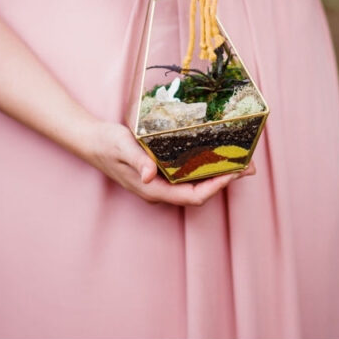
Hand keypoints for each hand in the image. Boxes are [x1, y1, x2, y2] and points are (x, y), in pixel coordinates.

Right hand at [81, 120, 254, 206]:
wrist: (90, 141)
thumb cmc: (105, 143)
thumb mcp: (121, 147)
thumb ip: (137, 160)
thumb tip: (151, 174)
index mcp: (152, 189)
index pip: (192, 196)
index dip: (216, 186)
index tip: (234, 172)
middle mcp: (159, 190)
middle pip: (199, 193)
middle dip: (225, 180)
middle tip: (249, 165)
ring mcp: (159, 183)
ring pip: (195, 185)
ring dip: (218, 174)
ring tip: (239, 160)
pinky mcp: (159, 173)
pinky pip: (187, 175)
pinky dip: (204, 167)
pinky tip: (214, 154)